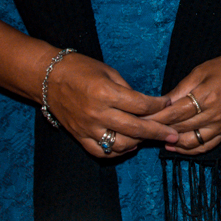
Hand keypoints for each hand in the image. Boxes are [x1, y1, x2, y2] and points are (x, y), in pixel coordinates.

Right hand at [43, 51, 178, 157]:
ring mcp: (88, 127)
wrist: (47, 77)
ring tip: (150, 138)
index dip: (159, 106)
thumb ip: (127, 90)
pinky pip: (102, 152)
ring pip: (120, 145)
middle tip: (173, 135)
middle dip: (159, 132)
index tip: (168, 105)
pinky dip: (117, 152)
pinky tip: (129, 146)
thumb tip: (146, 105)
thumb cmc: (80, 69)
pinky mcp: (79, 136)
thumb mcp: (108, 71)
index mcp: (106, 93)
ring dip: (139, 143)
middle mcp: (98, 113)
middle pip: (136, 129)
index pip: (141, 105)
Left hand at [147, 45, 220, 154]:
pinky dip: (188, 150)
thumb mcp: (200, 71)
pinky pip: (205, 146)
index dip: (154, 117)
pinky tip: (173, 146)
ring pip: (189, 142)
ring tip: (154, 137)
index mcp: (206, 96)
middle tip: (139, 128)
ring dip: (170, 141)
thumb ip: (179, 90)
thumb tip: (159, 104)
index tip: (138, 117)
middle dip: (157, 129)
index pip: (173, 113)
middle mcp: (214, 114)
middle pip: (178, 128)